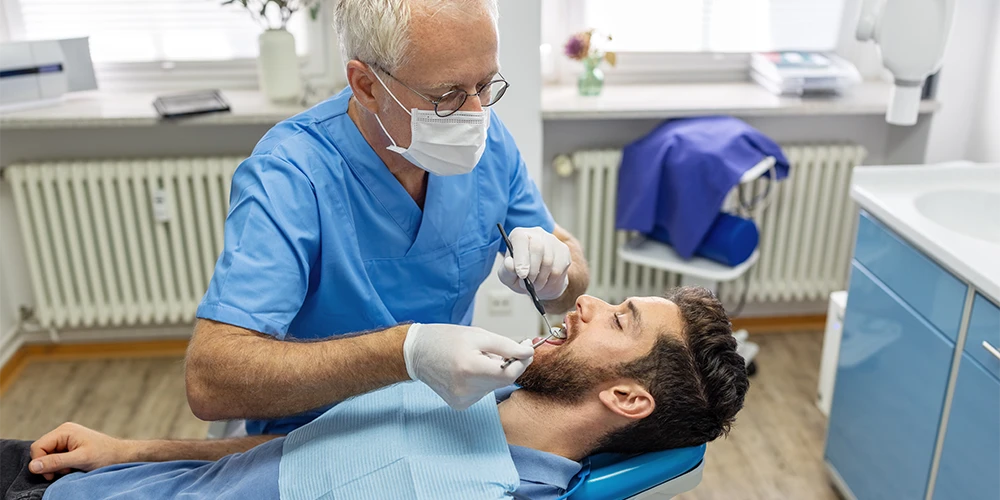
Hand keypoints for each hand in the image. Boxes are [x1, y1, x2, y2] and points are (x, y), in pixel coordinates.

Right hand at [29, 422, 132, 479]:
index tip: (51, 474)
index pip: (37, 447)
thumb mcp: (80, 459)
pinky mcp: (70, 446)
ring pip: (48, 455)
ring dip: (56, 466)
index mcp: (64, 431)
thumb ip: (56, 461)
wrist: (121, 455)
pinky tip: (73, 467)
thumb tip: (33, 466)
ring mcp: (66, 439)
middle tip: (66, 470)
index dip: (40, 462)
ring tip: (72, 468)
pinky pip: (56, 457)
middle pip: (41, 451)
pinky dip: (61, 465)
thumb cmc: (105, 455)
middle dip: (49, 464)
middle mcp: (63, 432)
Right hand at [403, 323, 533, 409]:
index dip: (522, 362)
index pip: (509, 374)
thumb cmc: (446, 340)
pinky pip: (483, 392)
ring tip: (476, 358)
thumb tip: (528, 353)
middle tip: (502, 348)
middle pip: (503, 380)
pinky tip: (469, 371)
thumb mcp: (478, 335)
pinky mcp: (460, 404)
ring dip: (494, 372)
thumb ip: (506, 345)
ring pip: (494, 386)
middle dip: (509, 364)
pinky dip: (483, 380)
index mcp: (470, 369)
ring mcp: (462, 400)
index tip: (527, 349)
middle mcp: (466, 389)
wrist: (417, 352)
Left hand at [498, 227, 570, 299]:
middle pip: (537, 248)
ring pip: (549, 261)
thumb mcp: (507, 276)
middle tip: (528, 283)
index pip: (520, 239)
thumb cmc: (520, 275)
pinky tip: (545, 282)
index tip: (522, 274)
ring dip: (541, 279)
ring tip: (535, 285)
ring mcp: (552, 241)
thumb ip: (506, 270)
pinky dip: (550, 281)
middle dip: (532, 271)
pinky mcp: (564, 251)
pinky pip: (558, 269)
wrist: (539, 281)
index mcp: (519, 235)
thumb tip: (510, 264)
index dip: (521, 257)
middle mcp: (536, 233)